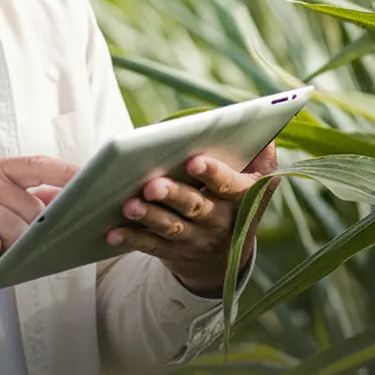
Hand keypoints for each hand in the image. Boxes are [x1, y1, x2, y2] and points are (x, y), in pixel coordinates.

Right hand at [0, 156, 78, 302]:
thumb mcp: (2, 216)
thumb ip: (33, 206)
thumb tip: (76, 207)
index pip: (39, 165)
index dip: (68, 173)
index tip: (96, 180)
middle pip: (32, 208)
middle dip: (33, 235)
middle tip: (17, 247)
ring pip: (14, 231)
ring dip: (6, 250)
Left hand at [106, 142, 278, 295]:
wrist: (227, 251)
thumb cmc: (236, 193)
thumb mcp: (258, 176)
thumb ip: (260, 151)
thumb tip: (262, 122)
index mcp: (244, 196)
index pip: (229, 184)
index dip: (213, 173)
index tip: (194, 161)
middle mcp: (221, 220)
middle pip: (195, 207)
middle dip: (174, 195)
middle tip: (152, 184)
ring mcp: (198, 239)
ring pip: (172, 227)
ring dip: (149, 216)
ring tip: (129, 205)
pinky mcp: (175, 252)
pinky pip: (152, 246)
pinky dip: (132, 238)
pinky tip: (112, 232)